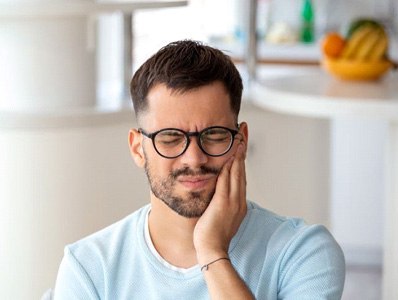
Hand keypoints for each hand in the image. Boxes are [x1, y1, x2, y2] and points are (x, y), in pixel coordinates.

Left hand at [193, 141, 246, 263]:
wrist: (212, 249)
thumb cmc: (212, 234)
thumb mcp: (220, 215)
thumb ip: (221, 201)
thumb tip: (217, 192)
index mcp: (238, 202)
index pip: (240, 175)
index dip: (241, 157)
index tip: (241, 142)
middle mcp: (238, 199)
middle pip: (241, 169)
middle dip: (242, 149)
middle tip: (243, 131)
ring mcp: (233, 201)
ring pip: (237, 172)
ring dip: (238, 153)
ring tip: (239, 136)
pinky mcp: (223, 203)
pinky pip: (227, 181)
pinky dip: (230, 166)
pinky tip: (230, 154)